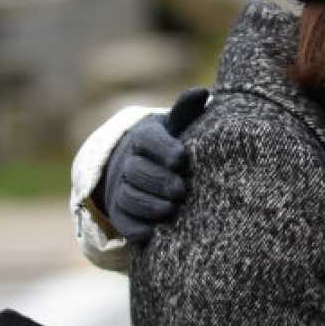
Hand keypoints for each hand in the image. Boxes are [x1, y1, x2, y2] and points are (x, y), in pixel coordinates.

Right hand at [98, 87, 208, 242]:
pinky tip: (150, 233)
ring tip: (169, 210)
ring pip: (128, 196)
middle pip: (137, 171)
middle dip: (158, 181)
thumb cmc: (173, 144)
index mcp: (145, 137)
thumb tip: (203, 92)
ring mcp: (122, 188)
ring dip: (148, 204)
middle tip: (180, 190)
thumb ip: (187, 112)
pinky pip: (123, 222)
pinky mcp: (122, 213)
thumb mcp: (179, 127)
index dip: (162, 149)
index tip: (181, 158)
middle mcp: (130, 162)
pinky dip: (135, 228)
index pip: (148, 140)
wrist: (146, 167)